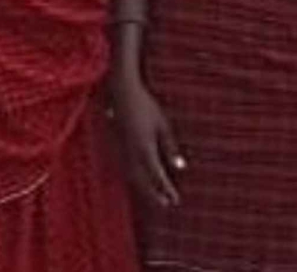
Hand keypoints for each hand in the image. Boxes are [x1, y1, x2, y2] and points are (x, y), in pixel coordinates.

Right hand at [112, 72, 184, 207]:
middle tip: (166, 204)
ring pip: (131, 175)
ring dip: (143, 188)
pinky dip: (132, 177)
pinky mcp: (115, 144)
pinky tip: (138, 180)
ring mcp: (121, 148)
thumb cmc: (145, 105)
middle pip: (142, 180)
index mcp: (144, 147)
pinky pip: (124, 167)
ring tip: (154, 196)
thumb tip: (181, 167)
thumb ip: (170, 147)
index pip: (156, 175)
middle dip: (153, 194)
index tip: (175, 200)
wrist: (121, 91)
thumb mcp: (163, 124)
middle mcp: (131, 152)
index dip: (165, 189)